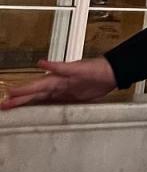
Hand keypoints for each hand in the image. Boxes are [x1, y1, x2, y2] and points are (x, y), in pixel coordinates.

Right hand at [0, 58, 116, 110]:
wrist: (111, 74)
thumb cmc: (95, 68)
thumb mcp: (77, 68)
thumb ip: (59, 66)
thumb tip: (40, 62)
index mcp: (56, 78)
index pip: (35, 86)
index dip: (21, 92)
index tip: (7, 95)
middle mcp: (57, 85)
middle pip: (34, 95)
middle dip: (18, 100)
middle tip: (3, 106)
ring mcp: (62, 92)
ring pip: (39, 100)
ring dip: (26, 104)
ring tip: (12, 109)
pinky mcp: (69, 99)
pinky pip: (52, 104)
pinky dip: (42, 106)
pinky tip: (35, 109)